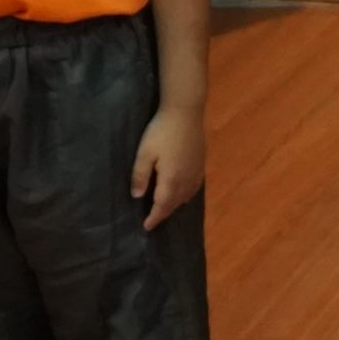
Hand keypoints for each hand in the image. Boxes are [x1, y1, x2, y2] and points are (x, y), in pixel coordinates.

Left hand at [130, 102, 205, 227]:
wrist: (185, 112)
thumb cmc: (161, 131)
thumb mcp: (144, 152)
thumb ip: (140, 175)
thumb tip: (137, 196)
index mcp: (171, 180)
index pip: (162, 206)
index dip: (154, 218)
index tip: (146, 227)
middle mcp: (186, 181)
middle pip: (174, 204)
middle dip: (164, 213)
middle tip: (153, 220)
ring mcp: (196, 173)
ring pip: (185, 197)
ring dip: (175, 205)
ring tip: (165, 208)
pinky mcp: (201, 165)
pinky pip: (194, 188)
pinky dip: (186, 195)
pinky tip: (182, 193)